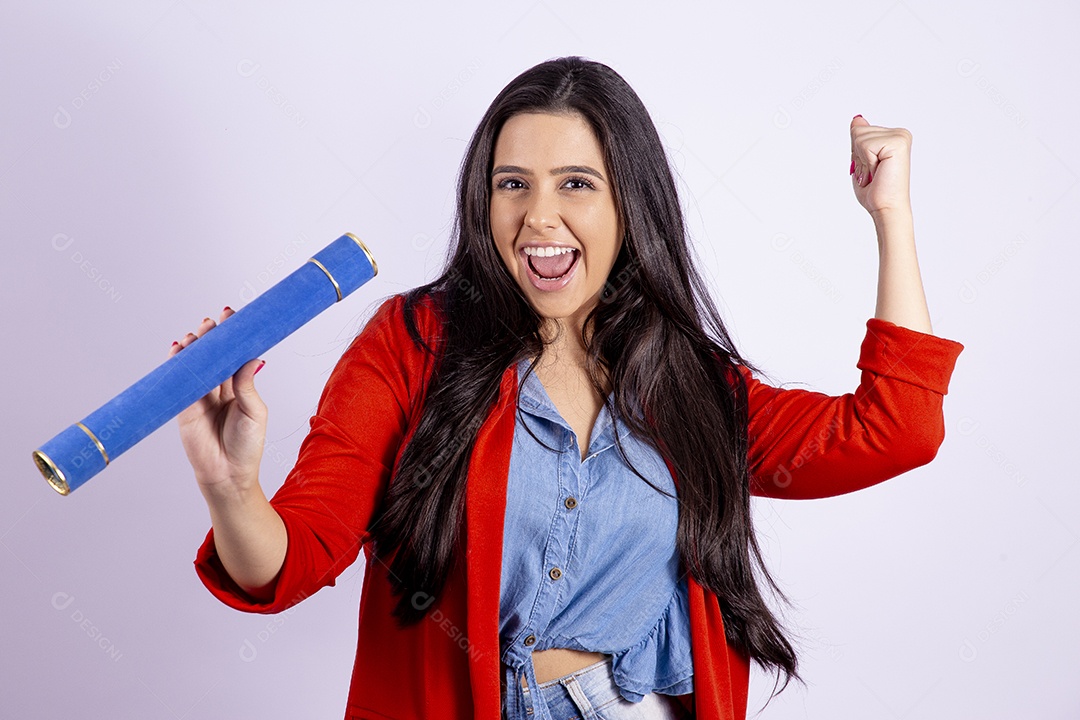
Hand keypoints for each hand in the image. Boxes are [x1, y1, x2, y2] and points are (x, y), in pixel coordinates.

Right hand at [169, 306, 266, 495]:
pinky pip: (179, 382)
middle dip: (212, 338)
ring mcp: (200, 396)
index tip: (232, 317)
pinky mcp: (184, 407)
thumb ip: (246, 386)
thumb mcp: (254, 412)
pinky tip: (178, 351)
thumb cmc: (247, 445)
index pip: (234, 356)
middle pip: (213, 357)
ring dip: (194, 348)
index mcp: (239, 387)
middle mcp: (219, 388)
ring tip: (196, 335)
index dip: (232, 338)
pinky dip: (177, 366)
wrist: (228, 474)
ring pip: (196, 366)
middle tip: (212, 323)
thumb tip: (250, 357)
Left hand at [850, 115, 912, 219]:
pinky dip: (867, 162)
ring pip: (859, 137)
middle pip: (858, 132)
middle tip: (873, 173)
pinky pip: (865, 145)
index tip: (872, 169)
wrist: (886, 208)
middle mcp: (900, 133)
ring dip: (863, 161)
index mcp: (893, 136)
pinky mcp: (897, 142)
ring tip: (876, 173)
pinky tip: (878, 171)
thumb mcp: (862, 160)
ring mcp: (900, 136)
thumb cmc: (875, 190)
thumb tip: (857, 119)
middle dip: (858, 157)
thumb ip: (860, 139)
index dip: (857, 154)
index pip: (859, 131)